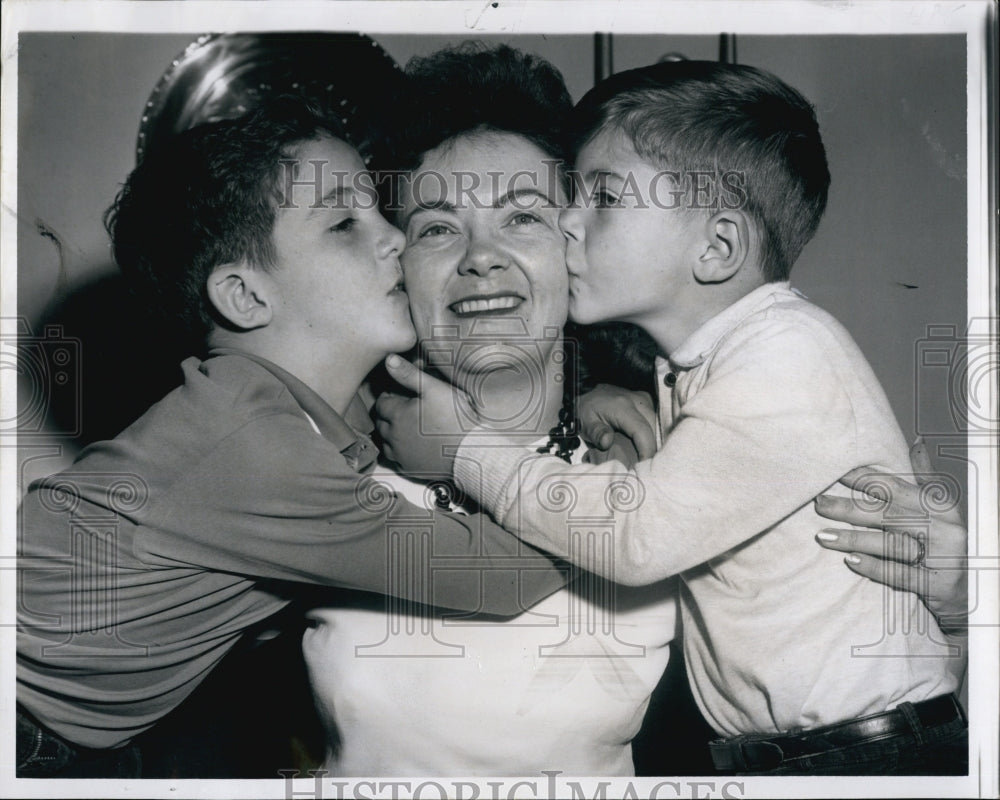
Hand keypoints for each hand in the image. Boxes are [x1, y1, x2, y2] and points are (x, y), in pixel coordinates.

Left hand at [375, 355, 474, 476]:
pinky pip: (396, 460)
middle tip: (403, 409)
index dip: (388, 397)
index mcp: (396, 415)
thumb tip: (388, 359)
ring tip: (405, 427)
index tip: (398, 394)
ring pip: (385, 443)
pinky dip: (399, 452)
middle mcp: (393, 437)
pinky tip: (411, 446)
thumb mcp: (435, 389)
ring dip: (390, 434)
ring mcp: (401, 456)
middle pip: (380, 423)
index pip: (380, 403)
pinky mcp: (410, 470)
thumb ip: (409, 374)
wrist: (471, 451)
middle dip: (388, 415)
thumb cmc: (456, 418)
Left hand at [578, 384, 656, 460]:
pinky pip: (654, 421)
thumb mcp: (586, 422)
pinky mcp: (646, 402)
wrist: (588, 390)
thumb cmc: (587, 408)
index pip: (642, 431)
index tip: (643, 467)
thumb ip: (597, 433)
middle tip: (642, 466)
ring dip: (652, 442)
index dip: (646, 451)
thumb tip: (606, 442)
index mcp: (623, 407)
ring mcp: (644, 400)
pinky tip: (644, 446)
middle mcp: (638, 401)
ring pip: (657, 426)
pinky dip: (651, 435)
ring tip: (643, 458)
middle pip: (654, 430)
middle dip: (650, 449)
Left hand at [814, 439, 967, 634]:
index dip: (865, 479)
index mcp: (938, 507)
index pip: (896, 488)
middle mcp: (941, 529)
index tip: (835, 471)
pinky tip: (850, 561)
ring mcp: (941, 557)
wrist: (978, 588)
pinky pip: (900, 574)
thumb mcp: (941, 509)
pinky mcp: (936, 584)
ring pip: (890, 544)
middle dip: (849, 508)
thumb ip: (925, 478)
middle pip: (888, 515)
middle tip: (818, 504)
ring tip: (823, 536)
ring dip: (854, 539)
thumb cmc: (948, 542)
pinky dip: (874, 567)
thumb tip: (916, 441)